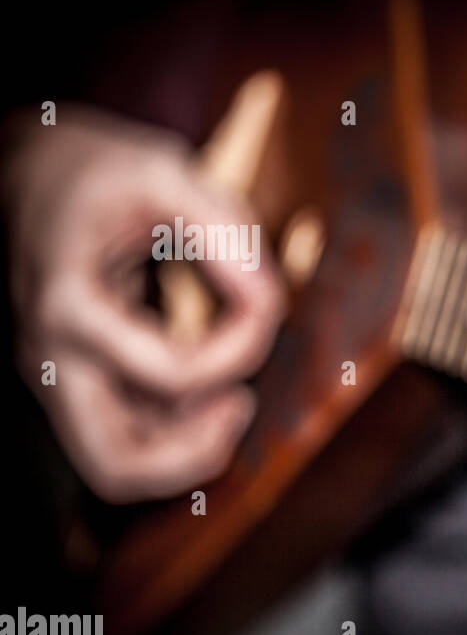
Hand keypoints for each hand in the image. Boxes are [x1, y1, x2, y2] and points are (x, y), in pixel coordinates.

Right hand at [4, 108, 285, 501]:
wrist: (32, 169)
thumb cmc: (96, 172)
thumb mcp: (163, 170)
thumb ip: (224, 227)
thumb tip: (266, 297)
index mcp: (70, 305)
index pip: (174, 372)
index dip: (242, 347)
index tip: (266, 301)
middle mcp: (55, 355)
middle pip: (116, 463)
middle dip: (194, 454)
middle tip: (240, 405)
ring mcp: (63, 375)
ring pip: (118, 465)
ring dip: (186, 451)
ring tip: (232, 403)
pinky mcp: (82, 380)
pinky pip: (128, 438)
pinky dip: (175, 433)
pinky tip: (213, 392)